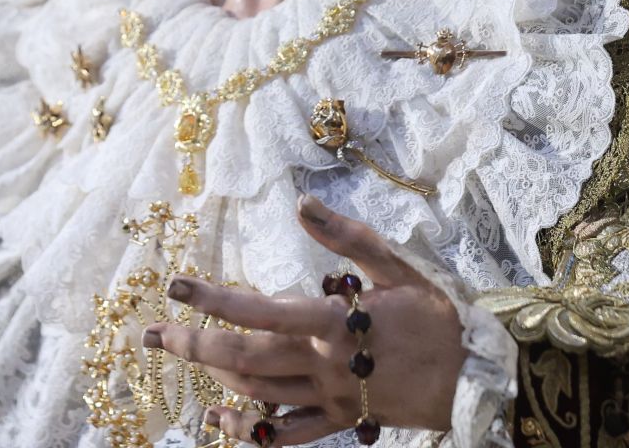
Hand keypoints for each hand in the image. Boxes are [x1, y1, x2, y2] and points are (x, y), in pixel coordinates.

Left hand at [141, 195, 465, 445]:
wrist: (478, 380)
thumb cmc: (439, 318)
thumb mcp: (399, 266)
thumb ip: (347, 236)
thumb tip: (302, 203)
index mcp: (335, 324)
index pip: (259, 312)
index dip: (212, 300)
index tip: (174, 286)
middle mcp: (324, 365)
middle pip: (243, 359)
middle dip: (191, 344)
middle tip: (151, 334)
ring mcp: (330, 399)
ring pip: (256, 394)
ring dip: (211, 377)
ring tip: (179, 354)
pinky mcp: (341, 422)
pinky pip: (286, 434)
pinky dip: (249, 430)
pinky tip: (220, 422)